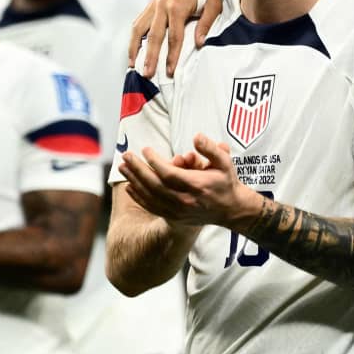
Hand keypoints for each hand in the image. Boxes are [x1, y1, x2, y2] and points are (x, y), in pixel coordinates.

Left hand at [118, 133, 256, 227]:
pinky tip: (129, 187)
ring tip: (123, 167)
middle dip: (138, 169)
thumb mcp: (225, 161)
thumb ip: (211, 149)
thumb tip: (196, 136)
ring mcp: (178, 211)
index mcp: (196, 186)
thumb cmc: (226, 183)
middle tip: (126, 156)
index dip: (155, 162)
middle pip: (155, 185)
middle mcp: (185, 201)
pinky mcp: (174, 217)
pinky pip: (152, 207)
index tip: (146, 149)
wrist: (231, 210)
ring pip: (150, 197)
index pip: (169, 174)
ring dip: (134, 181)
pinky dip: (139, 198)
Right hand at [128, 0, 225, 77]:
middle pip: (153, 36)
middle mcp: (161, 6)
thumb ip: (206, 24)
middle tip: (147, 74)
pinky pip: (137, 23)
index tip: (170, 71)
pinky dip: (133, 38)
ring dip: (134, 48)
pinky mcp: (149, 6)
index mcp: (177, 7)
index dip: (172, 55)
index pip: (174, 36)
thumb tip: (199, 43)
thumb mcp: (213, 5)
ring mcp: (153, 5)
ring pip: (138, 29)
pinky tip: (132, 51)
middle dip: (150, 56)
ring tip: (133, 65)